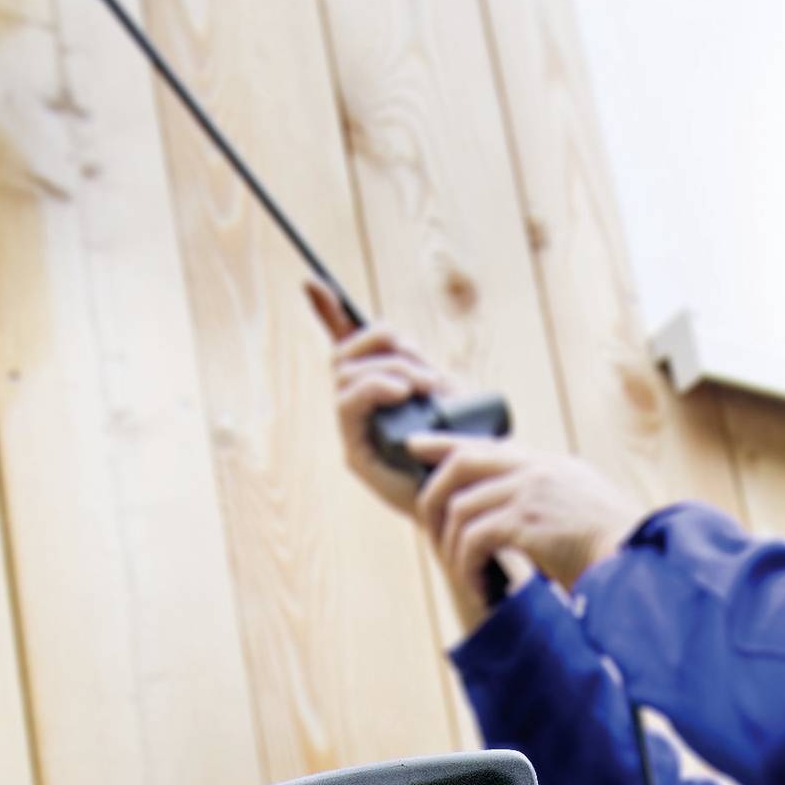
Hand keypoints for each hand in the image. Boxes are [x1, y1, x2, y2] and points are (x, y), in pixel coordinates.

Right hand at [306, 276, 462, 513]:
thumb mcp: (453, 399)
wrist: (471, 503)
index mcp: (378, 391)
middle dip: (386, 346)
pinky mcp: (355, 453)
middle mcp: (358, 409)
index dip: (327, 312)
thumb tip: (418, 355)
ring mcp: (354, 431)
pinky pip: (348, 403)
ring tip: (424, 388)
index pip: (346, 345)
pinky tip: (403, 393)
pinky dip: (376, 387)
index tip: (313, 281)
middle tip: (427, 371)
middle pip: (346, 353)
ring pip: (346, 374)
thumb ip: (432, 374)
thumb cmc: (464, 451)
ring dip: (389, 369)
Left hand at [411, 435, 641, 621]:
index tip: (416, 446)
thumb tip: (509, 525)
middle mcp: (537, 469)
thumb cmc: (614, 555)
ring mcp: (532, 491)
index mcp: (549, 465)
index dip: (444, 442)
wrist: (640, 567)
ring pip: (461, 508)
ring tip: (468, 578)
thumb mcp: (578, 514)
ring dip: (455, 549)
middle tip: (430, 533)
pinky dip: (469, 567)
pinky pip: (474, 538)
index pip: (485, 443)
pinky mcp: (528, 520)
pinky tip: (482, 588)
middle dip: (434, 498)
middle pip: (461, 463)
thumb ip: (544, 505)